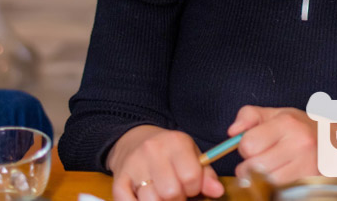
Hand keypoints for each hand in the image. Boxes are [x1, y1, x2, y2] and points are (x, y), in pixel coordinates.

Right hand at [107, 125, 222, 200]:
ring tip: (162, 196)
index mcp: (176, 142)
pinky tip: (145, 199)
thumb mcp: (191, 155)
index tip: (191, 187)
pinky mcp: (119, 180)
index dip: (194, 189)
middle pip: (171, 193)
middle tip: (176, 194)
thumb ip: (206, 175)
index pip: (191, 178)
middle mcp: (153, 151)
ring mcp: (134, 165)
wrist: (134, 140)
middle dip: (177, 200)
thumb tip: (217, 192)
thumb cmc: (169, 152)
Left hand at [228, 106, 320, 185]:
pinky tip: (281, 178)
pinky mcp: (311, 181)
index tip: (255, 146)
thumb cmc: (301, 127)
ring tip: (270, 170)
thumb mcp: (277, 114)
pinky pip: (279, 192)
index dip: (246, 147)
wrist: (336, 142)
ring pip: (265, 183)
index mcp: (287, 123)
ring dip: (261, 180)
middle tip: (261, 160)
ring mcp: (307, 165)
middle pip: (253, 168)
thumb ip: (249, 116)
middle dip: (250, 166)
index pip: (248, 144)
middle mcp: (299, 144)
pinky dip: (275, 188)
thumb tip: (232, 133)